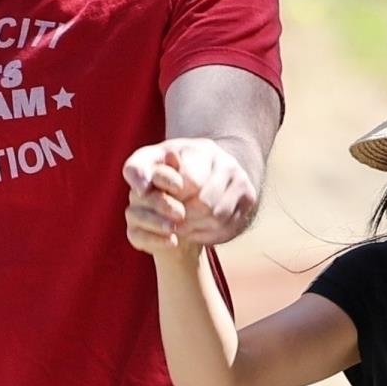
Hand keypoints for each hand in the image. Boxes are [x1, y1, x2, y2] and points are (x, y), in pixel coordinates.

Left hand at [123, 137, 258, 249]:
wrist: (211, 165)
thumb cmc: (173, 165)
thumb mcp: (152, 160)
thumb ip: (137, 169)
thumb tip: (140, 190)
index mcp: (203, 151)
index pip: (188, 183)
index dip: (171, 195)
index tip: (163, 196)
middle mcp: (228, 165)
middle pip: (204, 206)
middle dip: (182, 215)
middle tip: (169, 217)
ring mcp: (242, 183)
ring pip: (216, 219)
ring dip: (193, 227)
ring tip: (180, 223)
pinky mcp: (249, 202)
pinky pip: (226, 228)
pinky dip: (206, 233)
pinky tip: (195, 227)